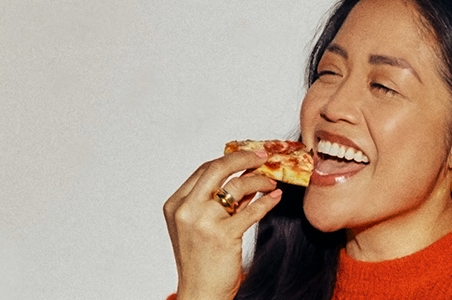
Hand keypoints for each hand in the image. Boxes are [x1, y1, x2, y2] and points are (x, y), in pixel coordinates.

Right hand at [163, 150, 284, 299]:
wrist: (200, 293)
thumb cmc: (201, 262)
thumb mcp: (202, 226)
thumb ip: (219, 202)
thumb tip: (245, 177)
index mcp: (176, 205)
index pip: (204, 170)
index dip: (229, 159)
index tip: (248, 156)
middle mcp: (185, 210)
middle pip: (217, 169)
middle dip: (244, 158)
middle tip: (263, 157)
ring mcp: (202, 222)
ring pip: (237, 186)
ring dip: (259, 181)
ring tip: (271, 183)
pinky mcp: (222, 235)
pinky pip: (252, 210)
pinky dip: (267, 201)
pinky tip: (275, 197)